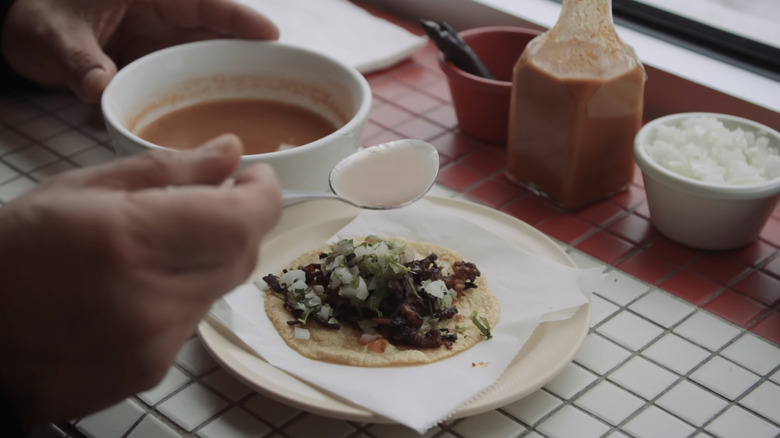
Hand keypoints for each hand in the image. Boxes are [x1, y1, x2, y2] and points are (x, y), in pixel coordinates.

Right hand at [0, 135, 281, 423]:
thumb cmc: (13, 252)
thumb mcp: (80, 190)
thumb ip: (167, 171)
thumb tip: (232, 153)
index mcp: (129, 240)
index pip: (242, 220)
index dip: (264, 194)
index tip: (255, 177)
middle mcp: (151, 299)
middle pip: (243, 253)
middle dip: (239, 221)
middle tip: (212, 200)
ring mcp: (155, 343)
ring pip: (223, 286)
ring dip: (211, 258)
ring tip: (161, 246)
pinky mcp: (152, 370)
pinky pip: (196, 319)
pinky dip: (186, 294)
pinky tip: (144, 286)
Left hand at [1, 0, 278, 101]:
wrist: (19, 36)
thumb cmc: (34, 16)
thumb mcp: (52, 35)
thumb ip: (78, 61)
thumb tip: (100, 90)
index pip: (205, 4)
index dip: (240, 19)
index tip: (272, 34)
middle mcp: (161, 20)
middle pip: (216, 36)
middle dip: (248, 57)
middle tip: (282, 83)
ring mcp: (158, 46)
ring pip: (205, 62)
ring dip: (228, 83)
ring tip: (261, 108)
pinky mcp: (151, 69)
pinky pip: (184, 83)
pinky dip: (201, 99)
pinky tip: (217, 122)